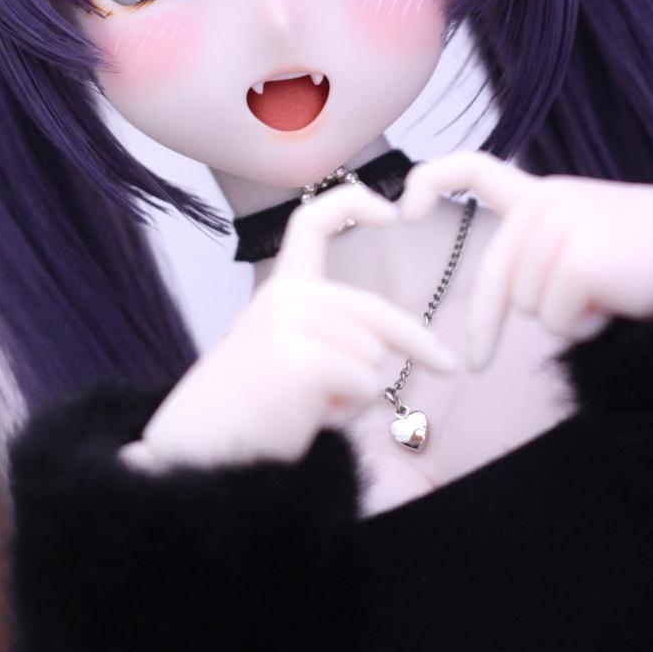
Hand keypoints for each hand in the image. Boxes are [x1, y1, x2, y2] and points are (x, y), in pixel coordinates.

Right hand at [138, 183, 459, 468]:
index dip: (352, 204)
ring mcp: (290, 324)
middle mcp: (283, 296)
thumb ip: (339, 335)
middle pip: (377, 314)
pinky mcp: (302, 360)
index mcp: (280, 289)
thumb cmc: (252, 411)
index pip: (312, 223)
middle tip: (451, 366)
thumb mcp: (293, 355)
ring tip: (305, 407)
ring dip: (357, 394)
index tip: (390, 211)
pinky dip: (351, 410)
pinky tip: (307, 418)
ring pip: (375, 356)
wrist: (201, 448)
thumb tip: (415, 347)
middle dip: (419, 344)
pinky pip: (366, 383)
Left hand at [399, 150, 652, 371]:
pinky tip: (623, 299)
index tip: (403, 206)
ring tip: (615, 291)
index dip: (433, 182)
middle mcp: (548, 202)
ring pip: (525, 308)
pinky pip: (553, 322)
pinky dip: (586, 328)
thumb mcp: (592, 242)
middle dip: (484, 329)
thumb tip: (497, 303)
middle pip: (495, 282)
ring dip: (567, 319)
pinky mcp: (580, 259)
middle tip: (475, 363)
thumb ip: (542, 254)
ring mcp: (564, 226)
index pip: (475, 170)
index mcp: (546, 194)